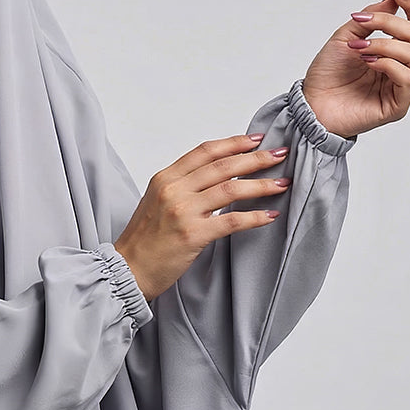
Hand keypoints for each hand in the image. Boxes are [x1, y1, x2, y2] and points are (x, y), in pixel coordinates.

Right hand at [114, 136, 290, 301]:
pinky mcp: (193, 235)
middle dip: (256, 158)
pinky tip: (269, 216)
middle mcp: (174, 190)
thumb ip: (182, 187)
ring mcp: (183, 212)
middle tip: (279, 154)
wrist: (128, 270)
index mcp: (165, 178)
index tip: (256, 139)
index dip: (233, 143)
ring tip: (282, 183)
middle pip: (223, 166)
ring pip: (231, 189)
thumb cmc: (144, 241)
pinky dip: (254, 217)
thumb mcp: (156, 202)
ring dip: (261, 184)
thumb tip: (215, 177)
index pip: (205, 152)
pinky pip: (232, 221)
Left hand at [302, 0, 409, 138]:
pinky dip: (388, 64)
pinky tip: (369, 63)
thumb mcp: (346, 37)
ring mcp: (400, 86)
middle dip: (390, 23)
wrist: (310, 104)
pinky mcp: (398, 105)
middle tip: (364, 24)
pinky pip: (407, 78)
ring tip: (360, 49)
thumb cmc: (327, 75)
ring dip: (385, 44)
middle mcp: (401, 67)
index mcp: (393, 51)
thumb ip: (371, 18)